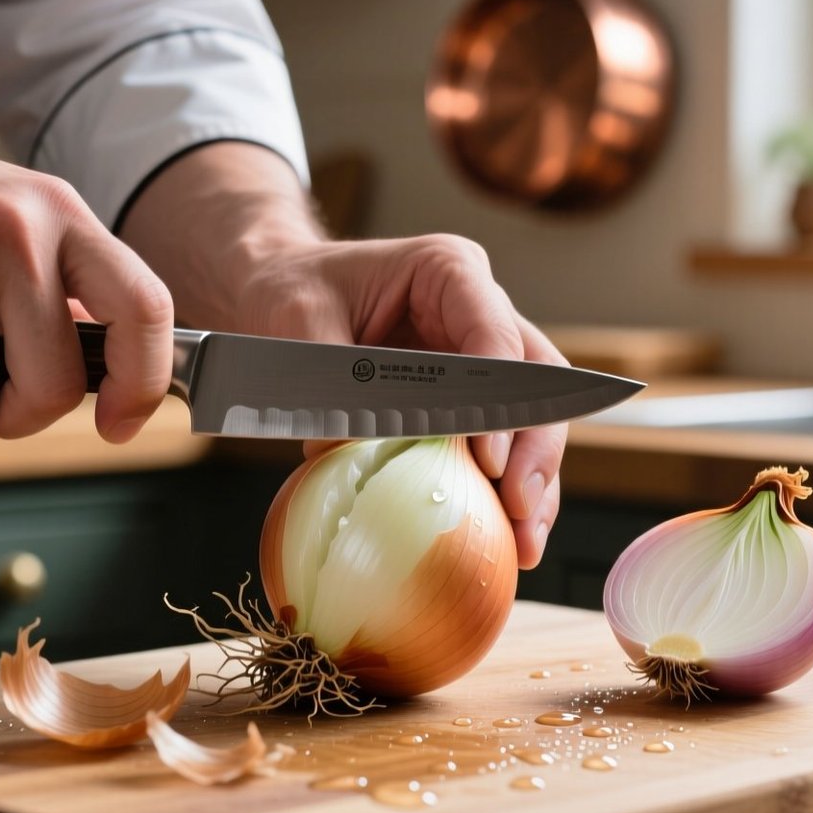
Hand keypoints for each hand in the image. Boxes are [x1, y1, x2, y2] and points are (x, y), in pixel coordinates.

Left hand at [232, 235, 568, 569]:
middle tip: (519, 505)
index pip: (495, 334)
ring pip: (532, 416)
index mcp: (449, 272)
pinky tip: (507, 537)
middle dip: (535, 447)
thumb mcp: (300, 321)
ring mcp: (478, 356)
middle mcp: (478, 311)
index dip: (499, 401)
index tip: (488, 459)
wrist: (277, 291)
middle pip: (534, 379)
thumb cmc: (292, 291)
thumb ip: (330, 382)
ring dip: (534, 480)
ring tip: (524, 540)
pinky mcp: (466, 399)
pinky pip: (502, 443)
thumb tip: (343, 454)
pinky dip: (506, 490)